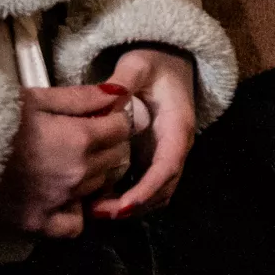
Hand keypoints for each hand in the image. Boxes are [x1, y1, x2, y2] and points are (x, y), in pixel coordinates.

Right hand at [0, 83, 138, 239]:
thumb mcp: (36, 98)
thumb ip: (82, 98)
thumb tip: (119, 93)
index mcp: (79, 139)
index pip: (122, 129)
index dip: (114, 120)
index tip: (100, 118)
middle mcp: (77, 174)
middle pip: (115, 158)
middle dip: (107, 145)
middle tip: (83, 138)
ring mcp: (59, 201)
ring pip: (99, 186)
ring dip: (93, 174)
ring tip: (67, 162)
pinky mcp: (37, 223)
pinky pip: (74, 225)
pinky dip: (74, 212)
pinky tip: (63, 198)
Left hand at [86, 47, 197, 219]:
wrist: (170, 61)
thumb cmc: (154, 63)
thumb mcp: (138, 65)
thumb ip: (123, 81)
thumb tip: (107, 100)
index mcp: (177, 126)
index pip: (167, 166)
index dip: (146, 189)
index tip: (122, 206)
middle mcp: (178, 146)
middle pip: (164, 188)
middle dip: (134, 206)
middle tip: (97, 213)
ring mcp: (168, 153)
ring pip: (158, 192)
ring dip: (132, 206)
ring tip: (96, 210)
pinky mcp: (157, 156)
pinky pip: (149, 185)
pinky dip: (130, 198)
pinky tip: (103, 197)